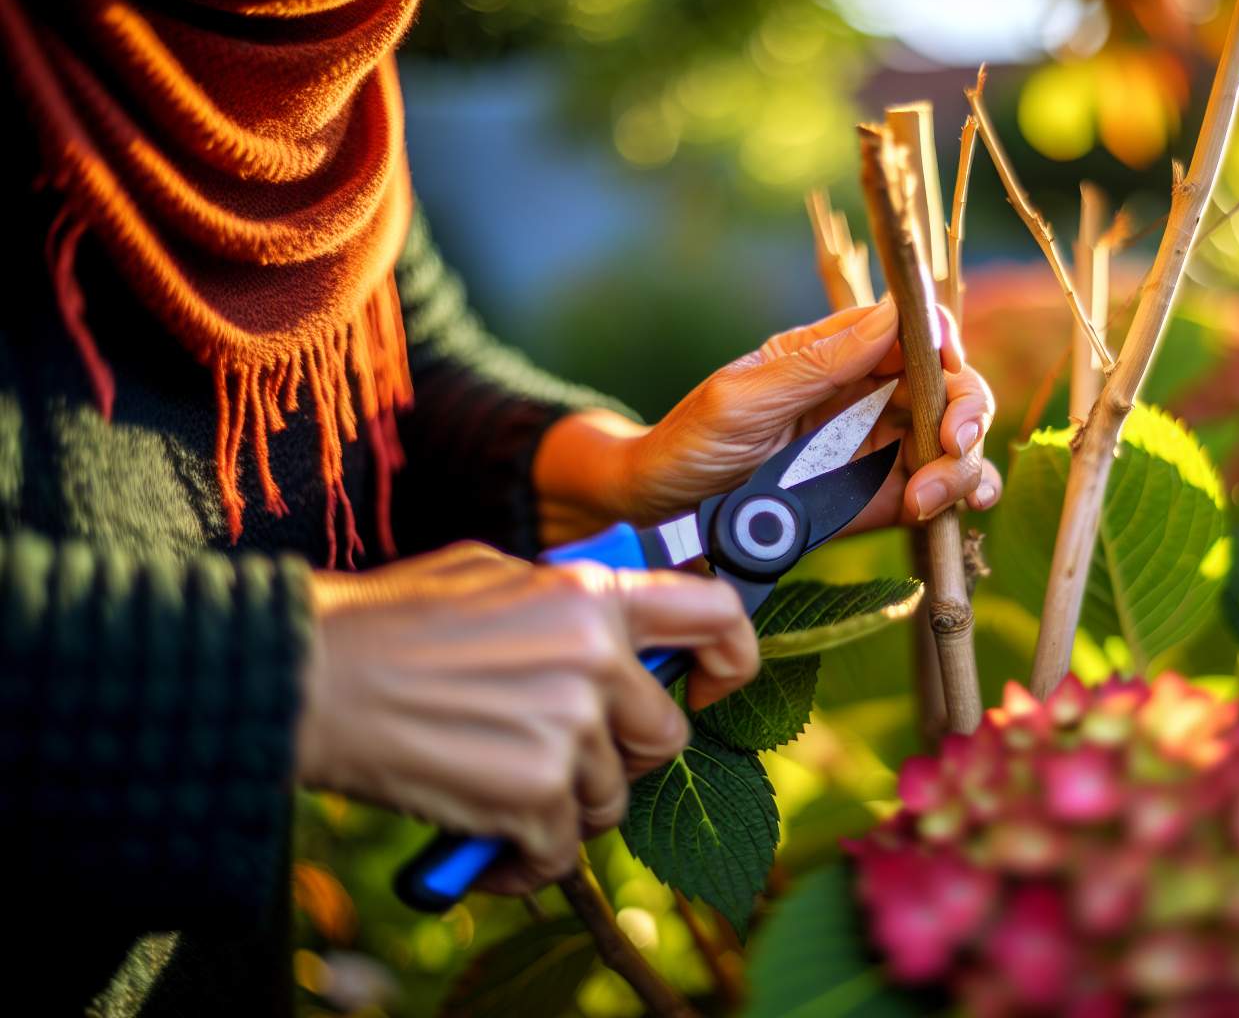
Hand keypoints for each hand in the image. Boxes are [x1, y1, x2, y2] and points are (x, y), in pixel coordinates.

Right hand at [295, 542, 758, 892]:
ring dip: (568, 806)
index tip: (712, 688)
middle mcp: (595, 659)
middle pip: (665, 736)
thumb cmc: (389, 621)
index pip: (715, 617)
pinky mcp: (534, 793)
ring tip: (506, 789)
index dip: (731, 658)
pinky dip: (527, 861)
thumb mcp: (492, 572)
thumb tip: (611, 626)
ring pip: (612, 798)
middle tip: (564, 755)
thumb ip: (564, 599)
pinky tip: (490, 850)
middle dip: (622, 755)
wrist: (311, 677)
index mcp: (592, 596)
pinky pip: (560, 852)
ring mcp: (569, 727)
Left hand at [534, 300, 1001, 544]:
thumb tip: (893, 316)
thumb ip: (818, 363)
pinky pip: (938, 494)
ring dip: (962, 467)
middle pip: (950, 388)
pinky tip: (948, 513)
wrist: (661, 518)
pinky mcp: (881, 499)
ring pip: (954, 442)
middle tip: (953, 444)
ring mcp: (878, 448)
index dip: (944, 346)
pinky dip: (959, 500)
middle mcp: (868, 395)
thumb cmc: (688, 444)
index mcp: (837, 354)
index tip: (946, 369)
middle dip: (966, 413)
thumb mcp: (743, 398)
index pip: (914, 331)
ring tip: (929, 498)